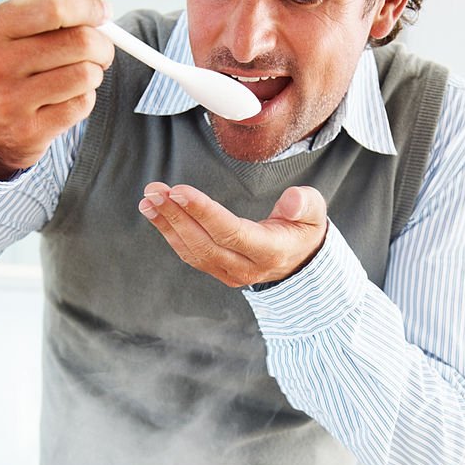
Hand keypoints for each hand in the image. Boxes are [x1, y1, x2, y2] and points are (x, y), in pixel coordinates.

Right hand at [0, 0, 114, 178]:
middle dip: (103, 43)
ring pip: (85, 75)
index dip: (89, 5)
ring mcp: (11, 99)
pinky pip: (81, 105)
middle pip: (79, 41)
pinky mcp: (30, 130)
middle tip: (102, 48)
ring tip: (82, 74)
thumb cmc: (13, 67)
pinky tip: (69, 97)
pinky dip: (85, 99)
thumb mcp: (19, 28)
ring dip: (95, 73)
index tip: (103, 12)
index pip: (55, 4)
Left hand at [138, 183, 327, 286]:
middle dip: (176, 216)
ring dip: (167, 224)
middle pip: (205, 243)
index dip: (203, 212)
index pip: (231, 232)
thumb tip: (292, 201)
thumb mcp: (315, 214)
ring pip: (192, 251)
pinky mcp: (218, 271)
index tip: (179, 191)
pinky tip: (157, 214)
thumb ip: (305, 204)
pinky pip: (190, 254)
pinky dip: (171, 234)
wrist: (300, 262)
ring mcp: (230, 273)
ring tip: (149, 199)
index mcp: (271, 251)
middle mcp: (247, 267)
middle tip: (154, 191)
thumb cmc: (304, 230)